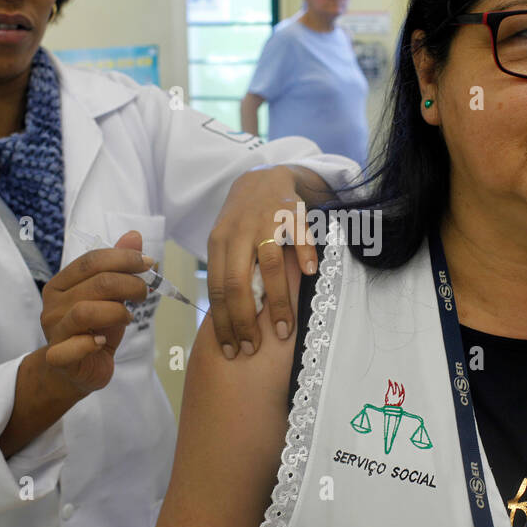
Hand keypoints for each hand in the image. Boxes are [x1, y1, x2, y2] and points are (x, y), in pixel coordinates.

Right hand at [39, 229, 150, 395]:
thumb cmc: (93, 330)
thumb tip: (134, 235)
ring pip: (86, 312)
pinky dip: (91, 343)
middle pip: (95, 283)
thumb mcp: (109, 297)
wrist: (74, 371)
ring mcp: (53, 331)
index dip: (123, 258)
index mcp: (61, 284)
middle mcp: (53, 305)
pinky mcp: (58, 358)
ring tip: (127, 317)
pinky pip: (72, 347)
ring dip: (116, 312)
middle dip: (129, 284)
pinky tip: (102, 342)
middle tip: (144, 292)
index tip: (148, 263)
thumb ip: (119, 267)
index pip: (91, 261)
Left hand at [206, 165, 320, 358]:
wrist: (264, 177)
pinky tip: (309, 275)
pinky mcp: (290, 211)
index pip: (217, 290)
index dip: (223, 322)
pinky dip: (304, 255)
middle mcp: (238, 233)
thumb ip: (228, 274)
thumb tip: (227, 321)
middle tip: (254, 347)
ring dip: (277, 301)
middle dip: (244, 320)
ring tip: (284, 329)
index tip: (230, 349)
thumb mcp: (227, 243)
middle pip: (237, 283)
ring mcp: (264, 222)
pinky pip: (299, 235)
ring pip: (267, 266)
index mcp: (219, 243)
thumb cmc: (244, 221)